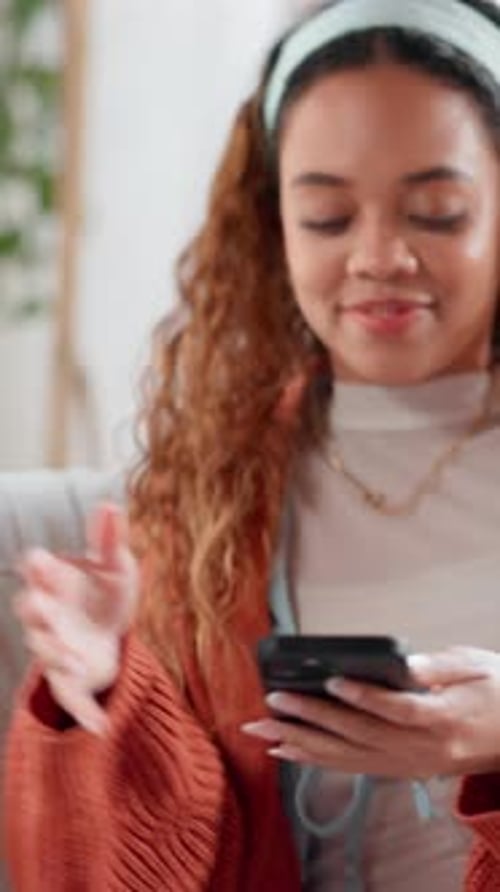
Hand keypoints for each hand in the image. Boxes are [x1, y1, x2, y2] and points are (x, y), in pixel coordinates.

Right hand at [15, 503, 138, 735]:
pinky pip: (73, 699)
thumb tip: (109, 503)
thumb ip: (109, 541)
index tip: (44, 560)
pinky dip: (85, 714)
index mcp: (55, 586)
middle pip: (32, 614)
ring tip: (76, 657)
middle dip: (36, 609)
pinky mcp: (72, 681)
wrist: (111, 635)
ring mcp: (57, 651)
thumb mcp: (115, 567)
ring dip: (58, 655)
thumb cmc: (104, 595)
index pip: (38, 574)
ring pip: (47, 654)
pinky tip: (101, 727)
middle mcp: (48, 619)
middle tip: (40, 604)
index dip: (39, 568)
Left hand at [243, 648, 499, 778]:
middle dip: (312, 717)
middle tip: (274, 700)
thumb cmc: (495, 692)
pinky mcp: (399, 769)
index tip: (333, 679)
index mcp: (443, 719)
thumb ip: (439, 667)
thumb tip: (405, 664)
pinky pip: (351, 766)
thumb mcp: (475, 667)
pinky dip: (316, 759)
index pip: (398, 710)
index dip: (365, 697)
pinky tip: (287, 750)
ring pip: (347, 756)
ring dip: (301, 742)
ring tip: (263, 730)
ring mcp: (408, 764)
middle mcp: (421, 749)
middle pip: (360, 735)